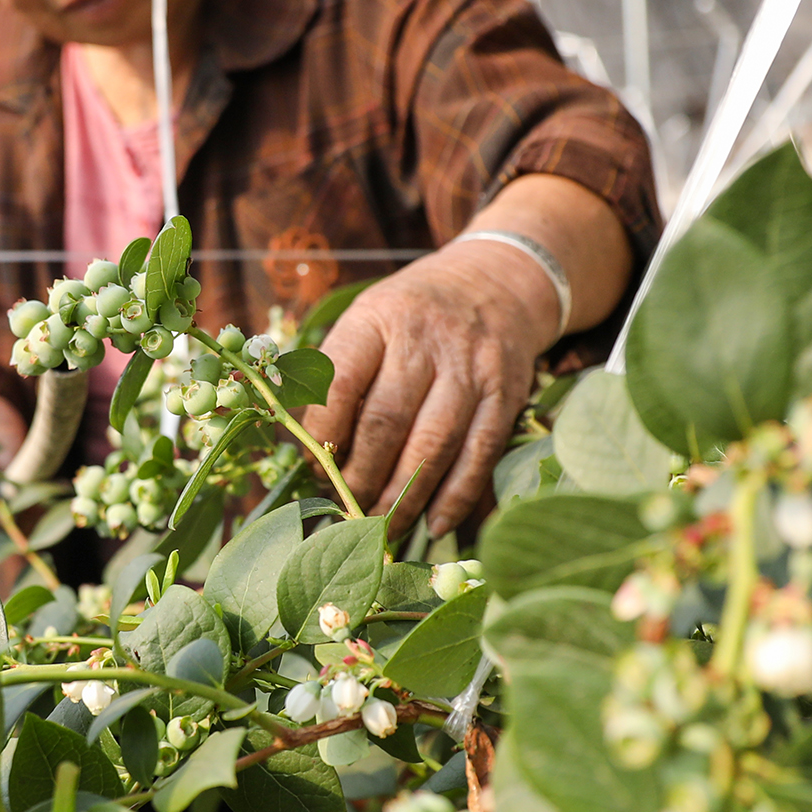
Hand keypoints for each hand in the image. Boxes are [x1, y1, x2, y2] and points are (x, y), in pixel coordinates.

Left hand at [301, 240, 558, 535]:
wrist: (494, 283)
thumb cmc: (412, 316)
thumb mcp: (367, 319)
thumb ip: (336, 374)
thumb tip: (306, 449)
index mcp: (378, 319)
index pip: (340, 384)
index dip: (322, 436)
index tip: (314, 467)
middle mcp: (425, 341)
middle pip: (386, 422)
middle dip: (360, 478)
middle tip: (346, 510)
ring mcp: (470, 369)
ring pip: (433, 446)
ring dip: (403, 497)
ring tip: (380, 528)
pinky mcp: (506, 394)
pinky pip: (478, 455)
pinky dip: (455, 497)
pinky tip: (434, 525)